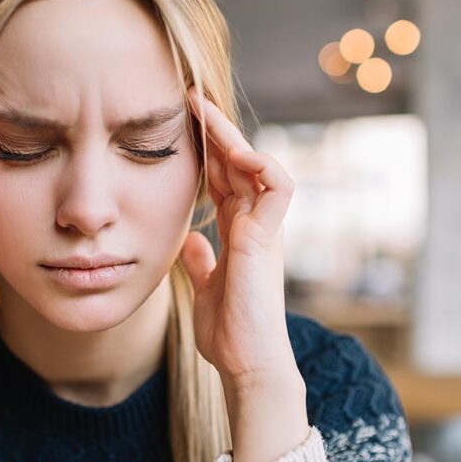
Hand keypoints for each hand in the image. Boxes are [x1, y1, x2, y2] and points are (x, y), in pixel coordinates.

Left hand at [178, 87, 297, 385]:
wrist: (247, 363)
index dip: (207, 150)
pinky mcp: (268, 239)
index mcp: (240, 233)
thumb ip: (201, 263)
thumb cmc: (230, 332)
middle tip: (189, 98)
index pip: (224, 179)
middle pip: (238, 164)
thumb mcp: (206, 288)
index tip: (181, 124)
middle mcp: (255, 225)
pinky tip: (236, 152)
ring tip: (205, 112)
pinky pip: (279, 188)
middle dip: (216, 130)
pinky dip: (262, 165)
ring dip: (233, 138)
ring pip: (257, 167)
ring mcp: (265, 230)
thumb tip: (190, 243)